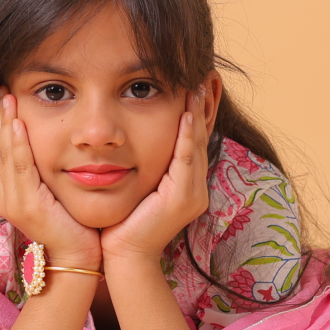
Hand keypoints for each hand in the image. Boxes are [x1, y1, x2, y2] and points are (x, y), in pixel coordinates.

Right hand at [0, 92, 101, 269]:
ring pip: (5, 154)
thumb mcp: (57, 192)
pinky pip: (20, 169)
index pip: (1, 149)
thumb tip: (54, 144)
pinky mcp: (27, 207)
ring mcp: (14, 202)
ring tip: (6, 97)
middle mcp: (7, 195)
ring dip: (4, 124)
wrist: (79, 258)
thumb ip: (49, 171)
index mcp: (12, 191)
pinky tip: (16, 124)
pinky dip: (17, 145)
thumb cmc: (75, 225)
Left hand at [100, 89, 209, 265]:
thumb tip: (132, 139)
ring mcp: (193, 193)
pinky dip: (187, 135)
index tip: (197, 82)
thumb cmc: (124, 222)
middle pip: (203, 136)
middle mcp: (196, 187)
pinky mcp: (182, 198)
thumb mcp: (138, 186)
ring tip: (200, 85)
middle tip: (206, 74)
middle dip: (205, 105)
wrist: (124, 255)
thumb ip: (144, 165)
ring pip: (198, 143)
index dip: (198, 111)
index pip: (195, 139)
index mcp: (186, 184)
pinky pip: (186, 159)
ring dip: (198, 113)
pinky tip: (186, 114)